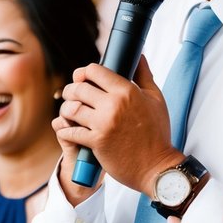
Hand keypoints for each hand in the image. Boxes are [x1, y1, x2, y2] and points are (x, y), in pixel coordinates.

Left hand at [55, 56, 179, 198]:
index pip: (94, 71)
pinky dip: (65, 129)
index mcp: (127, 91)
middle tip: (72, 95)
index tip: (83, 78)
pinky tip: (68, 128)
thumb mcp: (156, 99)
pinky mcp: (96, 142)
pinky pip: (70, 130)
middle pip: (78, 88)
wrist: (157, 167)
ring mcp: (103, 124)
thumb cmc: (158, 133)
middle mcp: (113, 104)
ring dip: (66, 109)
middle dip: (71, 90)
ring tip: (69, 111)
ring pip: (71, 108)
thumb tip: (139, 56)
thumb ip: (144, 75)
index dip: (84, 72)